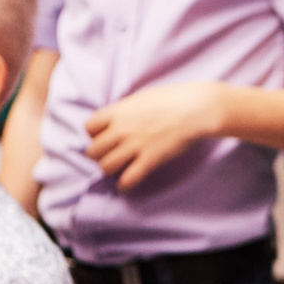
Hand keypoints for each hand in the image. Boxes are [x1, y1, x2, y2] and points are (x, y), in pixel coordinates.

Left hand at [84, 82, 223, 189]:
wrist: (194, 108)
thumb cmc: (171, 99)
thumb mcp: (141, 98)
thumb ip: (125, 110)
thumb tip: (117, 119)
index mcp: (118, 111)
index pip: (89, 127)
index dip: (94, 135)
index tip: (104, 138)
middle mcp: (122, 129)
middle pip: (93, 151)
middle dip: (100, 156)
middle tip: (111, 156)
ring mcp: (135, 145)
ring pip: (106, 166)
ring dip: (111, 170)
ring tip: (119, 170)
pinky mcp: (150, 159)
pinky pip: (128, 179)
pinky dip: (124, 185)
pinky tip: (127, 184)